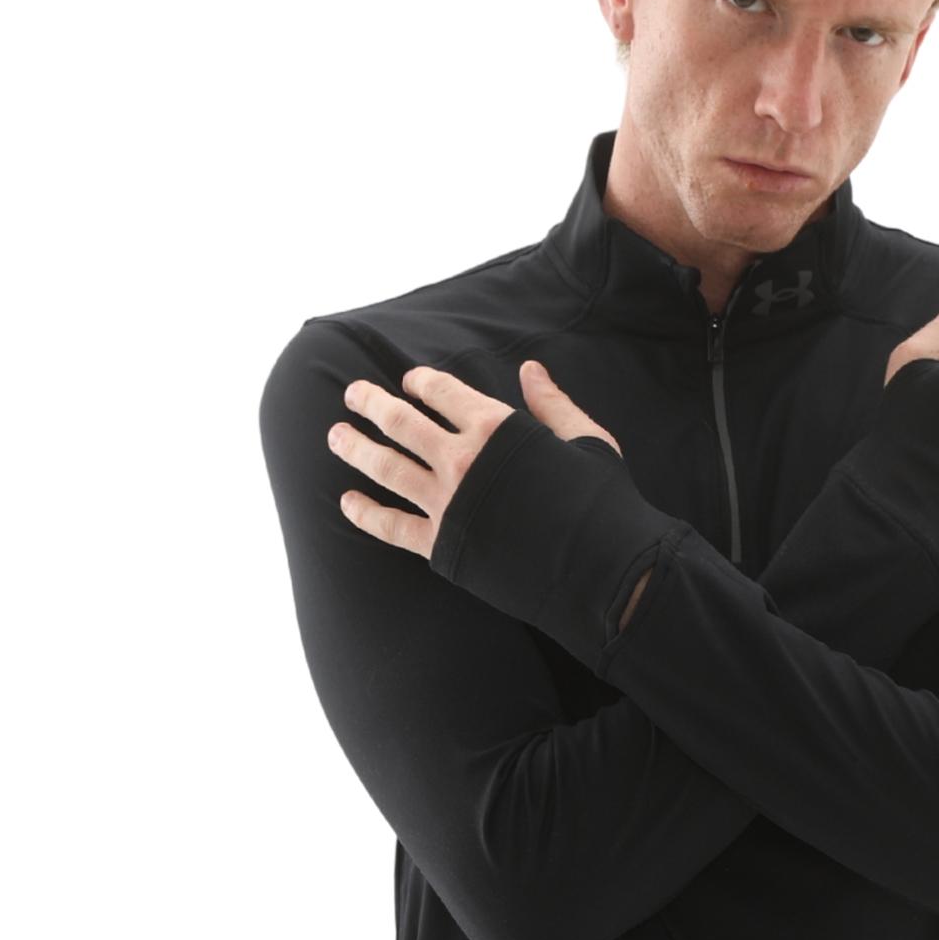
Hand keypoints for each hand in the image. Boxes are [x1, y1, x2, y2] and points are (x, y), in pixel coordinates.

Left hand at [328, 360, 621, 559]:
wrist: (601, 570)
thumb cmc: (603, 503)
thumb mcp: (588, 440)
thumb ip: (553, 405)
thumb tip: (531, 370)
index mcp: (496, 426)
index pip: (443, 391)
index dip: (421, 382)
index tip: (409, 382)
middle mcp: (462, 459)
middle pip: (401, 422)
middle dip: (371, 403)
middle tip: (352, 394)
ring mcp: (447, 503)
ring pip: (385, 467)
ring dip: (354, 448)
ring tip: (335, 436)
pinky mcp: (442, 545)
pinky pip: (391, 526)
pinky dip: (364, 513)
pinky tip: (346, 502)